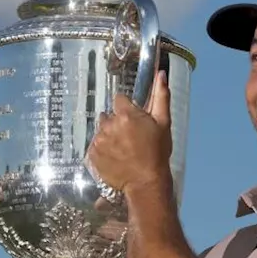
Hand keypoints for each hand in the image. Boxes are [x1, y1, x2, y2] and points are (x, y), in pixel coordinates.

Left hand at [86, 70, 171, 195]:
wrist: (145, 183)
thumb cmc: (157, 154)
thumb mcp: (164, 124)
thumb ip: (161, 97)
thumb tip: (161, 74)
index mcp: (126, 114)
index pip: (119, 99)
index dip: (127, 108)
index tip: (134, 119)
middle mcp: (109, 125)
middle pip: (108, 115)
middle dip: (117, 122)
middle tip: (130, 137)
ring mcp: (99, 140)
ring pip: (101, 130)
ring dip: (109, 136)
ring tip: (122, 150)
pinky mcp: (92, 154)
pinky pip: (95, 145)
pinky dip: (103, 149)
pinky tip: (115, 157)